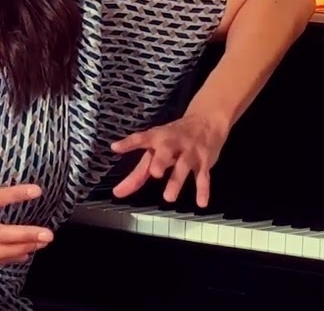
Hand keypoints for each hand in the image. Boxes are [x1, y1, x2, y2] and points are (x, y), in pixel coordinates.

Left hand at [109, 113, 228, 206]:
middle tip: (154, 173)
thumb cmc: (174, 138)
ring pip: (184, 165)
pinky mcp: (204, 161)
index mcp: (158, 137)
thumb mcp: (157, 149)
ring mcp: (190, 151)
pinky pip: (204, 176)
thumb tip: (118, 192)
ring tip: (169, 198)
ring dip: (176, 181)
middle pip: (166, 150)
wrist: (207, 120)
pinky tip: (201, 203)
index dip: (129, 143)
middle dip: (160, 161)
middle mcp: (173, 142)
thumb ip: (138, 172)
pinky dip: (203, 189)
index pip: (142, 138)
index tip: (116, 147)